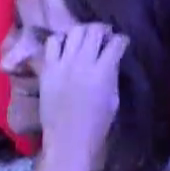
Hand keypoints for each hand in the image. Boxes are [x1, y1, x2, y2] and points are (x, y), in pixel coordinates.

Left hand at [38, 23, 128, 164]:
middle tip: (105, 35)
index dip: (122, 40)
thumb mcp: (113, 99)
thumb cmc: (96, 125)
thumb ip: (112, 74)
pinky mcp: (47, 69)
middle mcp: (82, 63)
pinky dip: (60, 40)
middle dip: (103, 30)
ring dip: (83, 31)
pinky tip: (65, 46)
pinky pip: (52, 43)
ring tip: (86, 38)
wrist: (68, 140)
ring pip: (74, 32)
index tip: (122, 42)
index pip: (116, 44)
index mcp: (103, 72)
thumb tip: (111, 59)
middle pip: (94, 31)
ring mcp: (62, 64)